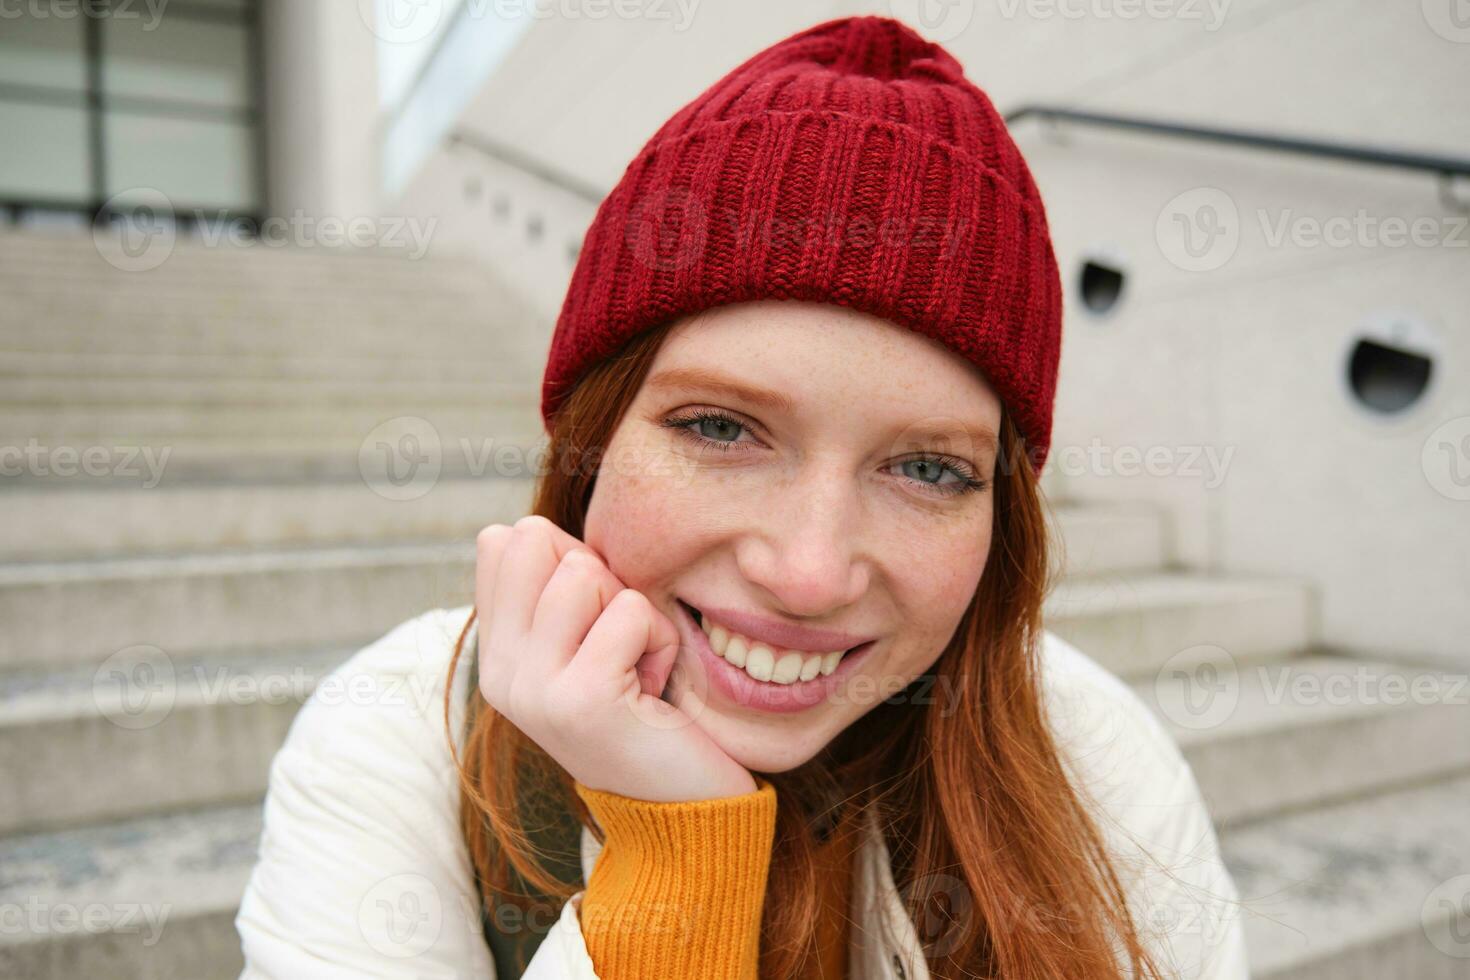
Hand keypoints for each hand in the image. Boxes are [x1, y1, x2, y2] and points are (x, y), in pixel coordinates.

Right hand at [474, 515, 757, 802]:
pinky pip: (630, 611)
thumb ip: (555, 585)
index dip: (567, 559)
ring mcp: (533, 688)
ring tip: (635, 667)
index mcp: (494, 655)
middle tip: (617, 643)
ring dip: (633, 612)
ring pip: (583, 572)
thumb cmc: (645, 707)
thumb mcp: (586, 638)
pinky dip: (658, 641)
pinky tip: (652, 689)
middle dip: (599, 578)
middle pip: (537, 542)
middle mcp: (500, 673)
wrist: (678, 807)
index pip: (500, 541)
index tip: (592, 624)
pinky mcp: (581, 699)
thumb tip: (528, 528)